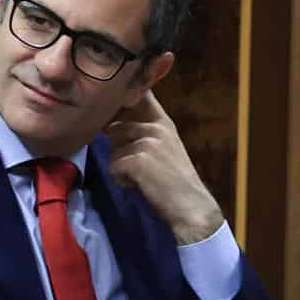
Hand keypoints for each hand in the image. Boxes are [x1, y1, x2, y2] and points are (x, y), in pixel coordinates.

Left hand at [104, 90, 224, 244]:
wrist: (191, 206)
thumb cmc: (174, 180)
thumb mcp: (164, 148)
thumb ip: (143, 134)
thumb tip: (109, 127)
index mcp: (163, 122)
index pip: (141, 94)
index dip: (123, 93)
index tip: (112, 93)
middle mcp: (156, 127)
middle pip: (115, 128)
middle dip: (119, 150)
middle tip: (139, 168)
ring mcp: (147, 142)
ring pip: (113, 150)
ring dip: (121, 167)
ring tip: (142, 177)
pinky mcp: (138, 160)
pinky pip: (114, 166)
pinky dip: (121, 180)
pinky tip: (139, 185)